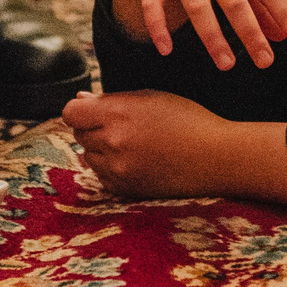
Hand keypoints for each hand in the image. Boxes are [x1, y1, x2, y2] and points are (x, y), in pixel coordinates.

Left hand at [64, 90, 239, 198]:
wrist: (215, 157)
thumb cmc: (187, 120)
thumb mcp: (151, 97)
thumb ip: (111, 99)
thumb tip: (79, 100)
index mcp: (118, 113)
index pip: (71, 113)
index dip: (80, 110)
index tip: (91, 110)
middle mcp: (112, 142)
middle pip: (79, 133)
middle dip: (93, 127)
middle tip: (121, 125)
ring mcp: (117, 169)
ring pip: (89, 155)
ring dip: (101, 148)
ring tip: (131, 143)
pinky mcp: (124, 189)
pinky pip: (101, 175)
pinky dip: (111, 167)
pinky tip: (135, 159)